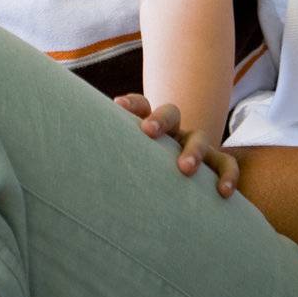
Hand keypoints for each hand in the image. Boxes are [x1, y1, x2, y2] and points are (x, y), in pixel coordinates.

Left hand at [114, 93, 238, 197]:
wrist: (177, 174)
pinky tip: (224, 193)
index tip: (117, 106)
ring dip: (193, 151)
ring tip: (185, 169)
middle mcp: (174, 130)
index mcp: (150, 123)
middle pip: (171, 112)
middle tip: (148, 132)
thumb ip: (107, 154)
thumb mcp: (126, 158)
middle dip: (160, 120)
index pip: (141, 105)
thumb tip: (69, 161)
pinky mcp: (216, 164)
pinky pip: (226, 165)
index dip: (131, 103)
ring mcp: (196, 145)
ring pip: (200, 139)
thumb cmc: (141, 169)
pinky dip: (227, 176)